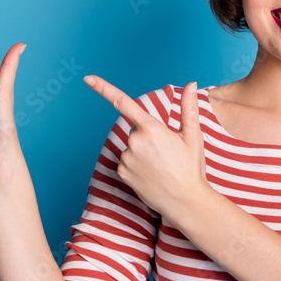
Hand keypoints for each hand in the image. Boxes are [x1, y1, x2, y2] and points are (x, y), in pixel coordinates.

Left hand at [82, 76, 207, 214]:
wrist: (186, 202)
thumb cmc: (191, 168)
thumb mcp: (192, 136)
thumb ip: (189, 108)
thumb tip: (191, 84)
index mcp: (152, 128)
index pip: (123, 102)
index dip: (103, 88)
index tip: (88, 78)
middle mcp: (135, 142)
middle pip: (135, 130)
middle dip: (147, 136)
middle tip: (166, 153)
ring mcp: (127, 158)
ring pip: (131, 147)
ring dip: (142, 152)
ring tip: (161, 166)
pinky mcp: (122, 173)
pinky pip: (126, 162)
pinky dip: (136, 165)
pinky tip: (151, 175)